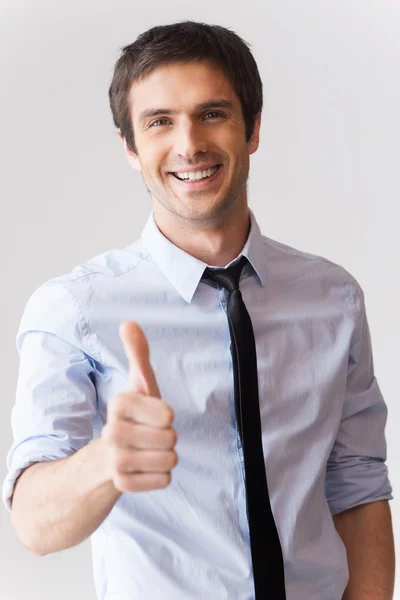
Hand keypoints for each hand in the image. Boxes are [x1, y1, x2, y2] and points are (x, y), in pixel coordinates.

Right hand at [101, 321, 177, 492]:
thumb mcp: (139, 384)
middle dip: (168, 437)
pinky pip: (163, 481)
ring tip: (148, 450)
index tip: (152, 414)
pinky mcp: (121, 484)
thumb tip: (129, 322)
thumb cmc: (134, 415)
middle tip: (151, 434)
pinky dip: (160, 476)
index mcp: (118, 403)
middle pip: (171, 438)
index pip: (167, 414)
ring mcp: (115, 460)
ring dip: (166, 457)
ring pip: (169, 461)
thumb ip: (138, 353)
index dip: (166, 415)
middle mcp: (112, 431)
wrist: (109, 455)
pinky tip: (145, 467)